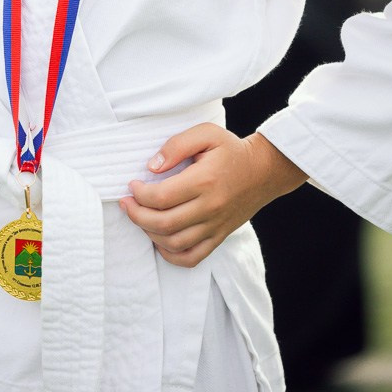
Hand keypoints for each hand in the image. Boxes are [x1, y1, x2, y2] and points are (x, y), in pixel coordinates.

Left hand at [119, 125, 306, 266]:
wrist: (265, 171)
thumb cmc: (232, 150)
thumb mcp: (206, 133)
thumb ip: (177, 145)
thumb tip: (152, 166)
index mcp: (204, 181)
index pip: (161, 197)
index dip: (139, 194)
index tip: (132, 185)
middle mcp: (210, 207)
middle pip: (163, 223)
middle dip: (136, 215)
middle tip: (127, 203)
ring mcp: (215, 226)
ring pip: (174, 243)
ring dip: (149, 233)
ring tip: (141, 217)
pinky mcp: (219, 236)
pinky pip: (191, 258)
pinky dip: (171, 255)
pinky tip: (159, 240)